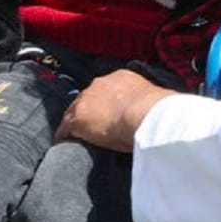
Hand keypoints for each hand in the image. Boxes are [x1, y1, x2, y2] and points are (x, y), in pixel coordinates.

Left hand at [56, 69, 173, 152]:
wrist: (146, 114)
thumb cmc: (157, 111)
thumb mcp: (153, 101)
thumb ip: (148, 104)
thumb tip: (156, 113)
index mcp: (121, 77)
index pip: (107, 89)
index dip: (105, 102)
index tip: (108, 112)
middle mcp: (100, 84)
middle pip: (88, 98)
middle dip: (88, 110)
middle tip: (91, 125)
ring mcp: (87, 99)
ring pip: (74, 111)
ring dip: (76, 123)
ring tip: (75, 136)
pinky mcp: (78, 118)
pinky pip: (65, 128)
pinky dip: (64, 136)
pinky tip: (63, 144)